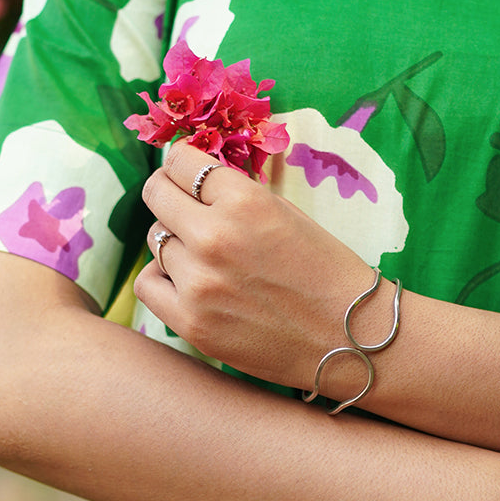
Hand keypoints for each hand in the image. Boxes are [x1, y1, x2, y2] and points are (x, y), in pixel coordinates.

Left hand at [135, 141, 380, 387]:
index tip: (186, 173)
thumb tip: (192, 179)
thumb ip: (237, 196)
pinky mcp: (190, 323)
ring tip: (204, 254)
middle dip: (169, 195)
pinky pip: (148, 284)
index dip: (182, 165)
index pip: (182, 162)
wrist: (351, 338)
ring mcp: (198, 283)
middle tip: (184, 206)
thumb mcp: (287, 214)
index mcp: (245, 201)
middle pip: (157, 195)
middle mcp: (215, 236)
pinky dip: (163, 278)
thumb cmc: (327, 272)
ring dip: (173, 241)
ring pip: (154, 239)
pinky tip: (188, 282)